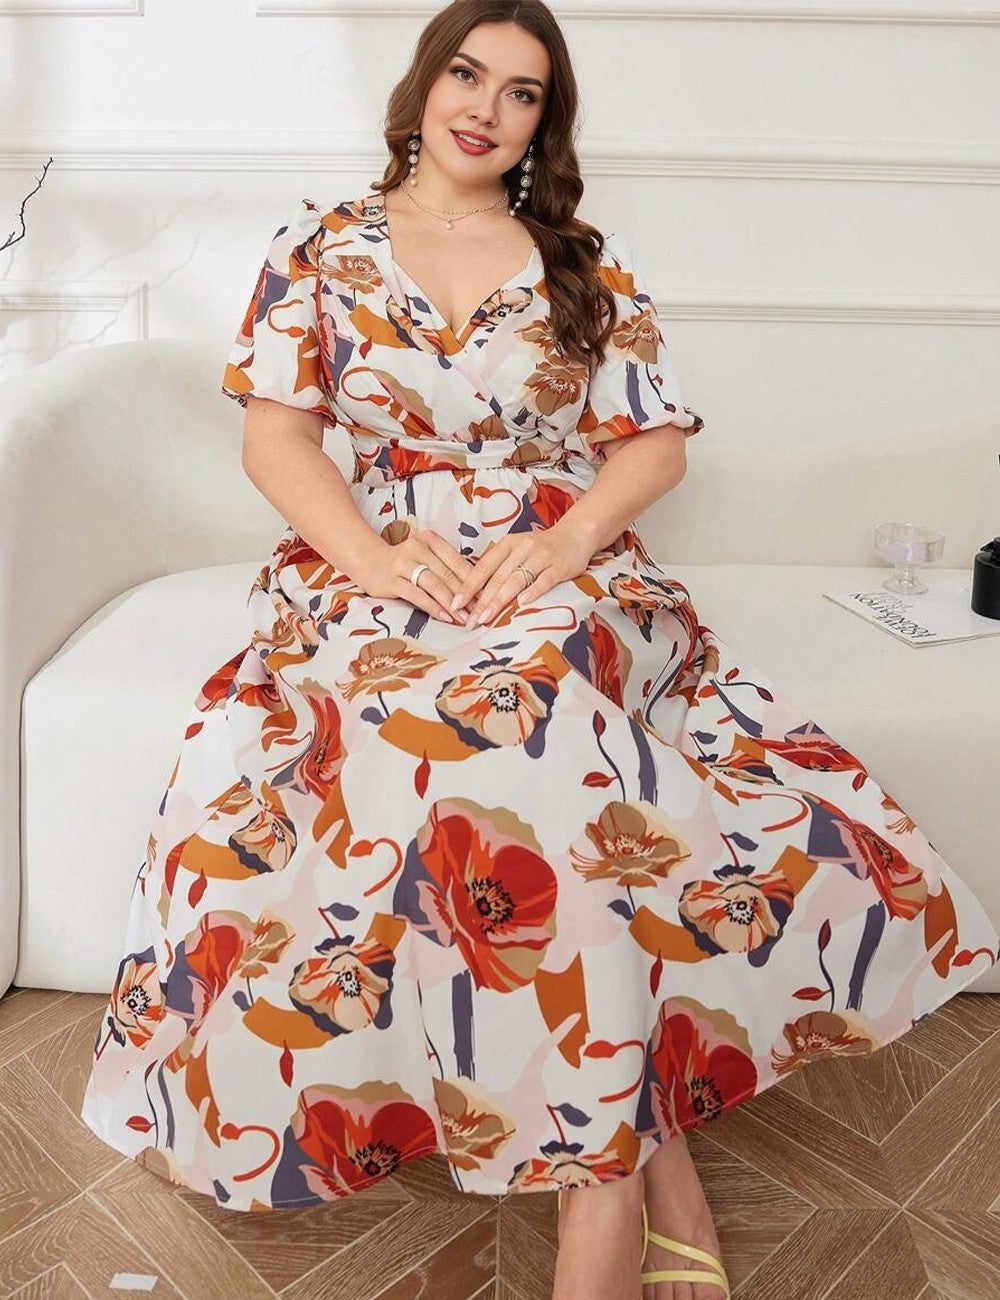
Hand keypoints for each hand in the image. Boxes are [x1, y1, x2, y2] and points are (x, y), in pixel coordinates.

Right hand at [354, 529, 475, 623]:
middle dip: (466, 595)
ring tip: (464, 618)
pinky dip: (433, 607)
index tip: (487, 597)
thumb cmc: (405, 562)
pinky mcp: (392, 580)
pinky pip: (417, 595)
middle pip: (448, 574)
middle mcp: (417, 548)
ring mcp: (403, 563)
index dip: (474, 581)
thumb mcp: (426, 557)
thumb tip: (477, 588)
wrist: (368, 561)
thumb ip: (446, 567)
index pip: (457, 561)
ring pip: (434, 584)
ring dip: (451, 604)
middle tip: (479, 611)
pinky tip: (445, 617)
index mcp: (430, 539)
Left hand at [449, 523, 599, 626]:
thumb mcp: (516, 550)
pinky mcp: (559, 566)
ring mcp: (541, 556)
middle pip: (497, 577)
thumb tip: (474, 593)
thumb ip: (499, 567)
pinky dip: (533, 591)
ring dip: (500, 600)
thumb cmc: (540, 548)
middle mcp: (522, 548)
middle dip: (481, 601)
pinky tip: (522, 603)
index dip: (469, 586)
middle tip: (470, 622)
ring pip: (517, 580)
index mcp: (507, 544)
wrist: (575, 535)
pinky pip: (544, 579)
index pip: (483, 567)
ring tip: (487, 618)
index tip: (455, 604)